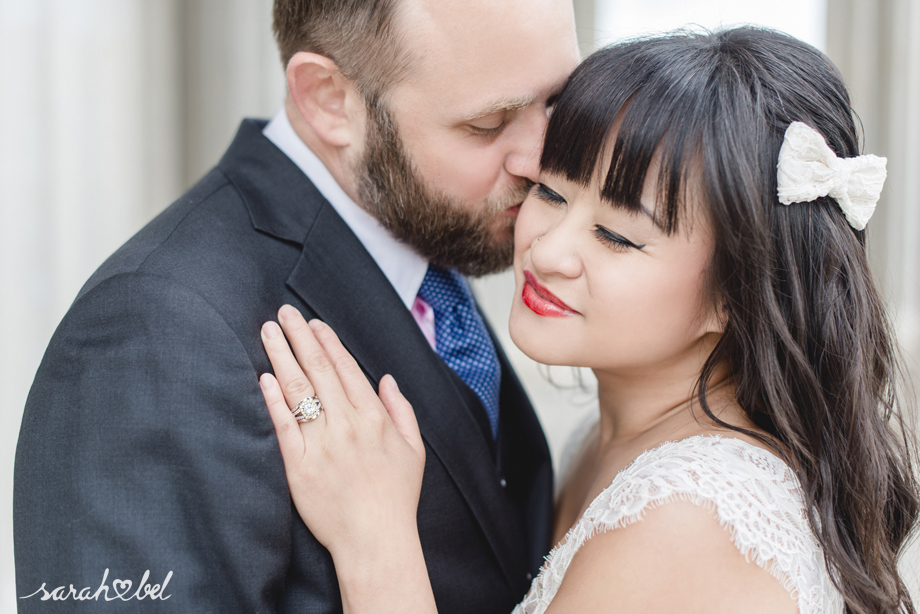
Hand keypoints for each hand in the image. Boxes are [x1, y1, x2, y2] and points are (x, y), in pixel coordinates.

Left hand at [258, 305, 425, 563]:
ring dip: (282, 356)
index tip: (313, 323)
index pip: (346, 368)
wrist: (376, 539)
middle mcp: (347, 424)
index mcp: (374, 417)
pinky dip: (273, 399)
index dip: (328, 342)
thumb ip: (401, 410)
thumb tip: (387, 379)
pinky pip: (283, 425)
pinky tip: (264, 378)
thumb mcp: (414, 449)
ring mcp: (321, 443)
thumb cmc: (396, 497)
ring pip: (298, 390)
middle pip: (319, 369)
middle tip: (284, 313)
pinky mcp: (298, 466)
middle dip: (300, 337)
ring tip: (268, 332)